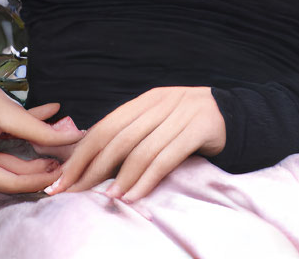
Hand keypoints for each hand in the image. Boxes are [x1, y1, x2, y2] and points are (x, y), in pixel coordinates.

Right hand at [0, 62, 85, 193]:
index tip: (61, 171)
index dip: (39, 178)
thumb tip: (71, 137)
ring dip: (21, 160)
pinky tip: (24, 144)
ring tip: (47, 154)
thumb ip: (39, 130)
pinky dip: (4, 156)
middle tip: (58, 161)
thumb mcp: (8, 111)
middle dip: (32, 169)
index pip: (11, 182)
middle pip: (4, 178)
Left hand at [43, 86, 226, 202]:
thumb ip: (135, 134)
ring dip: (119, 177)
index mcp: (146, 100)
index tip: (62, 178)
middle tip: (71, 192)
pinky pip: (166, 157)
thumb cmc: (191, 125)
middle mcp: (159, 103)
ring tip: (104, 198)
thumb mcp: (161, 122)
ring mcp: (180, 113)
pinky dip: (147, 179)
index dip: (81, 153)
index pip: (105, 126)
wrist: (236, 116)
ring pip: (140, 148)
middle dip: (91, 167)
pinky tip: (134, 196)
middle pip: (117, 137)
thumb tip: (95, 162)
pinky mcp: (198, 128)